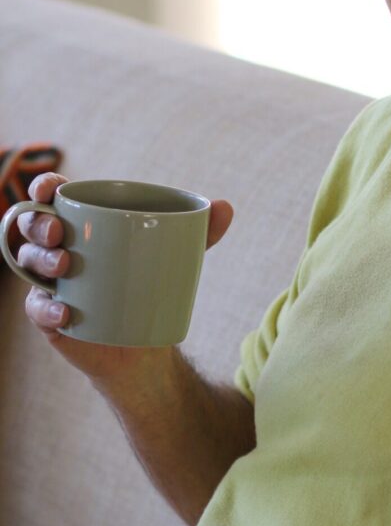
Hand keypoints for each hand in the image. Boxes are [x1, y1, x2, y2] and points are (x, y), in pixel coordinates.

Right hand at [17, 172, 232, 380]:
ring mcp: (50, 281)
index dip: (44, 186)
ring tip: (66, 267)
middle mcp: (58, 247)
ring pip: (29, 261)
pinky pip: (36, 306)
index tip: (52, 189)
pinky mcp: (50, 314)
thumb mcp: (177, 254)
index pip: (52, 194)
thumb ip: (201, 231)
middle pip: (31, 225)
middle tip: (60, 233)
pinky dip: (46, 307)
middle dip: (38, 223)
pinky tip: (65, 311)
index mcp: (83, 222)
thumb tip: (227, 207)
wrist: (146, 339)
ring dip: (41, 260)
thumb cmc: (154, 283)